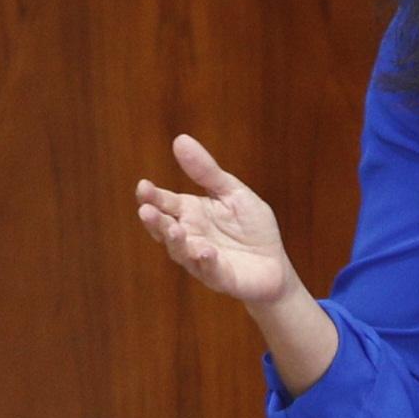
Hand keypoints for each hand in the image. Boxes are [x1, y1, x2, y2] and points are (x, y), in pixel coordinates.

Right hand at [132, 134, 295, 307]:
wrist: (275, 264)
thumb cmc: (251, 227)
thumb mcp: (232, 192)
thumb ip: (206, 171)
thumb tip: (179, 140)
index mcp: (190, 212)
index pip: (165, 203)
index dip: (152, 196)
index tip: (143, 187)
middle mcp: (190, 236)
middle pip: (165, 228)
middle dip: (155, 221)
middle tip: (146, 210)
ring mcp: (201, 259)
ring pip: (181, 252)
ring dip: (176, 241)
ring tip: (173, 229)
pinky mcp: (220, 277)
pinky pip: (210, 271)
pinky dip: (206, 262)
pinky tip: (205, 251)